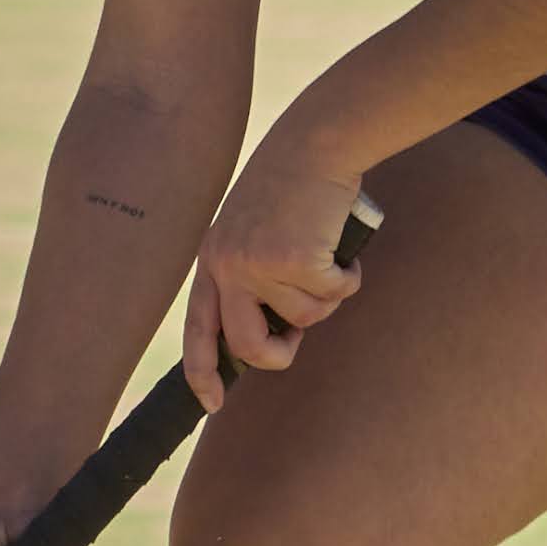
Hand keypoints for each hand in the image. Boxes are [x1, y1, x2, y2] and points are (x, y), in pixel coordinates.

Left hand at [182, 126, 368, 412]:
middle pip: (248, 346)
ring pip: (305, 319)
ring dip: (327, 297)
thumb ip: (254, 274)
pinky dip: (348, 277)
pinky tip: (343, 247)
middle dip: (279, 353)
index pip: (198, 329)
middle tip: (297, 338)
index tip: (210, 403)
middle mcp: (228, 265)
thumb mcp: (254, 228)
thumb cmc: (292, 184)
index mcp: (212, 260)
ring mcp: (259, 264)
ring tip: (328, 258)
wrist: (315, 142)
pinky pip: (333, 294)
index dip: (202, 372)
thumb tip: (276, 330)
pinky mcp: (295, 259)